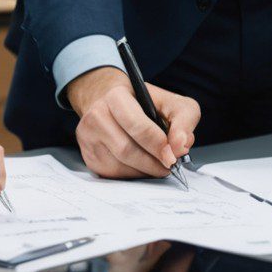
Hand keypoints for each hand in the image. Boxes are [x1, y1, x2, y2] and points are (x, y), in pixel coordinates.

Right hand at [67, 67, 200, 179]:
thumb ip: (184, 121)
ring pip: (119, 166)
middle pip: (126, 150)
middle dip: (152, 163)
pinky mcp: (88, 156)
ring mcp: (88, 137)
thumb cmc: (144, 103)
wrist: (111, 102)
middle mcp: (96, 115)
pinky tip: (142, 167)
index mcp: (116, 96)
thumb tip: (181, 146)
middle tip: (169, 166)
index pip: (137, 126)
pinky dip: (132, 175)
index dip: (157, 145)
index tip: (173, 157)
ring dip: (144, 171)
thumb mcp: (172, 102)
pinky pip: (112, 174)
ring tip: (158, 166)